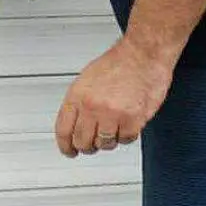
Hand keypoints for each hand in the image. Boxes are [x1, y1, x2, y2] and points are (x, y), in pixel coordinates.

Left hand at [55, 37, 172, 157]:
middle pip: (83, 142)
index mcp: (77, 96)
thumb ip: (79, 102)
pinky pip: (126, 140)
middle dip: (87, 147)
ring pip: (104, 144)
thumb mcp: (87, 79)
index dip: (65, 146)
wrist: (142, 54)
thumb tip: (75, 123)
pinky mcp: (132, 120)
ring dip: (108, 141)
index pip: (63, 130)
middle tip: (92, 145)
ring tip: (114, 128)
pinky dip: (127, 136)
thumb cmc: (118, 62)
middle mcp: (92, 106)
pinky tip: (128, 125)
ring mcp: (112, 114)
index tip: (69, 151)